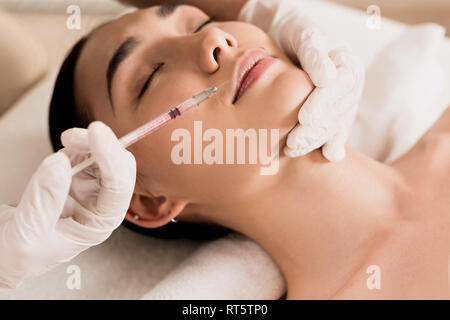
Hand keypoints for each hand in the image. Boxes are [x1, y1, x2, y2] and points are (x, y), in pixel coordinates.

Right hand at [0, 122, 135, 289]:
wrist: (2, 254)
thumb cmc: (19, 255)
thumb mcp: (29, 232)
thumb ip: (45, 200)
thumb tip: (61, 165)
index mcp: (99, 224)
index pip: (119, 188)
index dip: (112, 158)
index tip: (98, 134)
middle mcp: (99, 205)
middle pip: (118, 168)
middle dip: (102, 147)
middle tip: (78, 135)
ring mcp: (87, 190)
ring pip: (102, 157)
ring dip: (88, 144)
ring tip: (68, 141)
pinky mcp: (73, 178)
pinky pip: (83, 155)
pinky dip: (76, 146)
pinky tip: (66, 149)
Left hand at [284, 44, 363, 160]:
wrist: (291, 41)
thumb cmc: (297, 36)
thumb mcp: (306, 38)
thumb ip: (314, 55)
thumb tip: (326, 77)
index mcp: (349, 65)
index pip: (340, 86)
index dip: (323, 103)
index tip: (304, 117)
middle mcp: (351, 87)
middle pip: (338, 111)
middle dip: (315, 130)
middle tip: (292, 143)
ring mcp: (345, 103)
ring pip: (335, 125)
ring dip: (316, 140)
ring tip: (293, 150)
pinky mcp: (335, 116)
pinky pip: (336, 132)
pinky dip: (331, 144)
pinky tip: (329, 156)